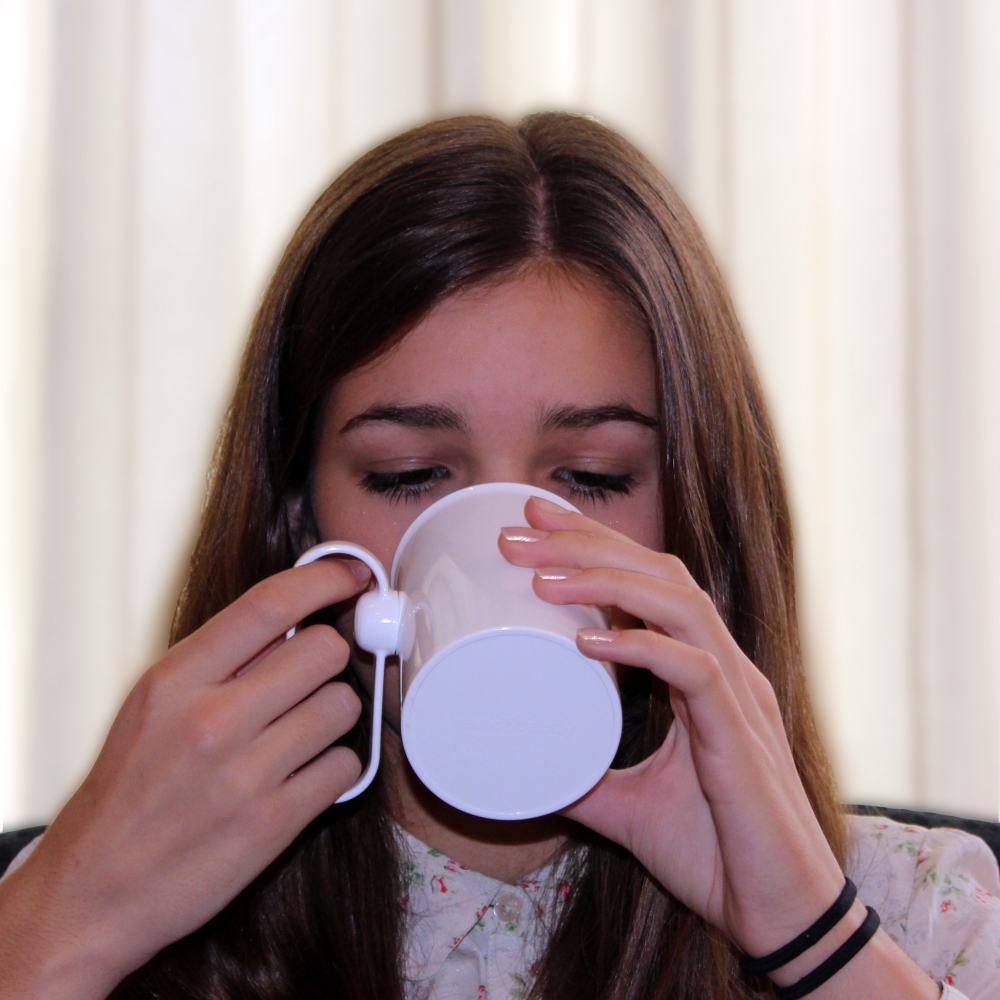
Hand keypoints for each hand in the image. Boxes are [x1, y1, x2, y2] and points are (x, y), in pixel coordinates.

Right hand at [0, 558, 369, 999]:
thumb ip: (220, 660)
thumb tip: (295, 619)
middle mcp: (211, 721)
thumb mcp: (153, 706)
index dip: (325, 578)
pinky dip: (335, 768)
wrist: (93, 892)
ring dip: (332, 716)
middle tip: (307, 680)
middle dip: (326, 659)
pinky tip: (302, 776)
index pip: (269, 603)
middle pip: (324, 649)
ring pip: (344, 705)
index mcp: (174, 680)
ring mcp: (245, 775)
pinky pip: (346, 767)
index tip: (352, 575)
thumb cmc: (128, 790)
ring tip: (298, 734)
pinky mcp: (273, 824)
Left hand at [499, 497, 846, 955]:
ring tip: (539, 574)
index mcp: (701, 673)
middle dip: (588, 544)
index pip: (649, 585)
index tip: (535, 525)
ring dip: (605, 580)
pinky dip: (640, 647)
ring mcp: (737, 694)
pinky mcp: (740, 734)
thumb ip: (582, 779)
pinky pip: (694, 670)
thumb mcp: (627, 808)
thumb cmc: (716, 854)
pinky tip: (589, 642)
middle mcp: (723, 667)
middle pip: (658, 575)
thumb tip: (527, 768)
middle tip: (520, 529)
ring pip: (677, 604)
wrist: (779, 916)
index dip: (596, 546)